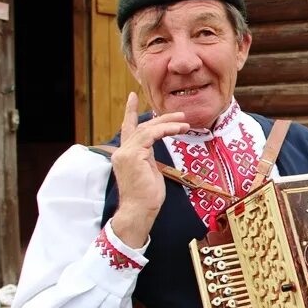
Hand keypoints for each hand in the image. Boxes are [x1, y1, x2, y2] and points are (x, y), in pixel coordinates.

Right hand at [109, 93, 189, 246]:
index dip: (130, 112)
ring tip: (185, 123)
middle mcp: (122, 152)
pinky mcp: (134, 156)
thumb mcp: (150, 172)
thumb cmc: (147, 197)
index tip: (133, 96)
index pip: (127, 128)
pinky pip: (151, 136)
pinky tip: (178, 130)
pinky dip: (165, 130)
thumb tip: (154, 148)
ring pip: (148, 129)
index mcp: (125, 155)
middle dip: (162, 118)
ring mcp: (126, 153)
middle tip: (180, 115)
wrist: (139, 211)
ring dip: (168, 124)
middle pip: (142, 127)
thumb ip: (149, 158)